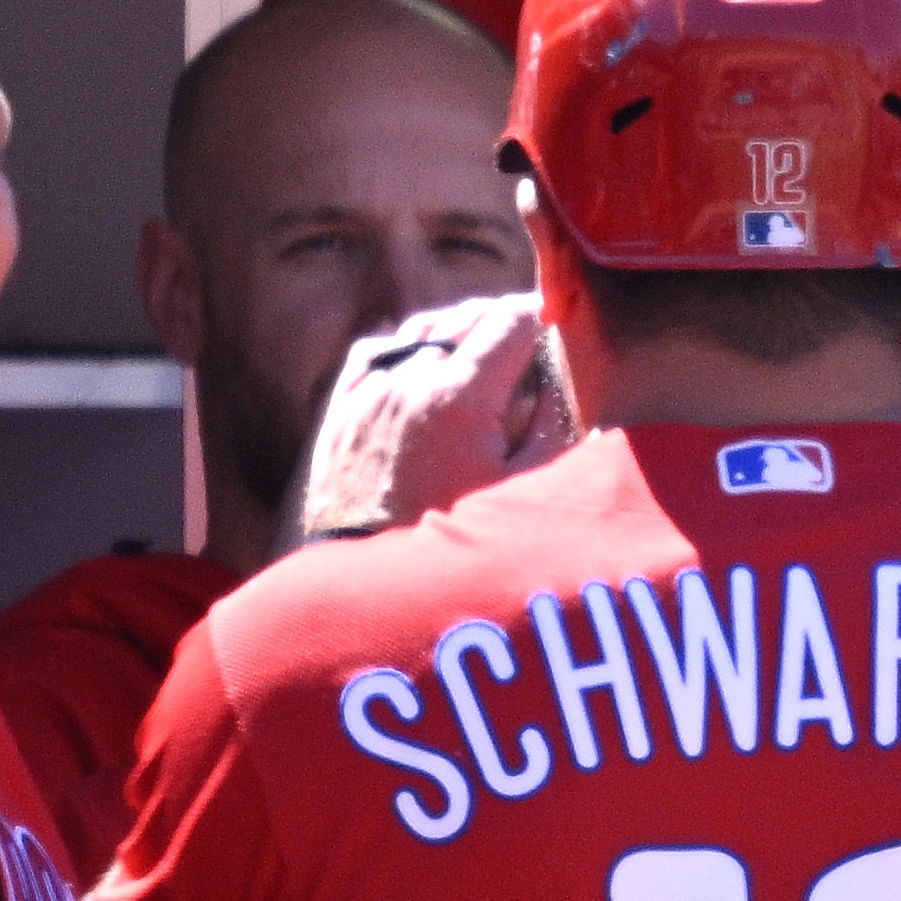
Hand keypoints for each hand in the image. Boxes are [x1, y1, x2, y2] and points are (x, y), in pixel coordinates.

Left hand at [287, 296, 565, 547]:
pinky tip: (426, 362)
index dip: (542, 314)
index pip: (510, 321)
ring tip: (484, 351)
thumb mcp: (519, 491)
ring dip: (458, 332)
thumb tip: (557, 382)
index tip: (559, 321)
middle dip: (504, 322)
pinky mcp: (341, 407)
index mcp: (459, 398)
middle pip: (467, 318)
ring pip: (422, 330)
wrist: (365, 586)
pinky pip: (378, 351)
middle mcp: (408, 380)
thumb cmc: (451, 542)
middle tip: (531, 340)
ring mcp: (368, 390)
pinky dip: (409, 347)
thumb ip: (549, 428)